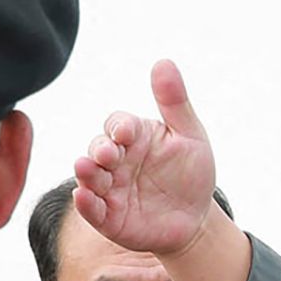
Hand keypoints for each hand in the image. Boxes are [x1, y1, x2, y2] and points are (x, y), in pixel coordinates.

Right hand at [70, 61, 250, 280]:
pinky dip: (86, 204)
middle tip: (108, 153)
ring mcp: (109, 189)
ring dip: (87, 172)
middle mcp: (116, 161)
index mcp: (134, 137)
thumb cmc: (191, 173)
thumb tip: (164, 61)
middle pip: (98, 148)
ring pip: (90, 177)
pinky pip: (93, 210)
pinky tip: (84, 197)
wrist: (196, 218)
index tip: (126, 132)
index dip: (120, 127)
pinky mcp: (108, 217)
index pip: (118, 124)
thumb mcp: (190, 136)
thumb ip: (174, 102)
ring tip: (86, 169)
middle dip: (100, 149)